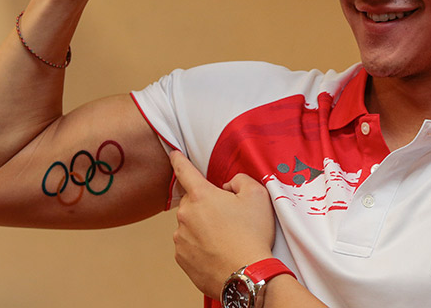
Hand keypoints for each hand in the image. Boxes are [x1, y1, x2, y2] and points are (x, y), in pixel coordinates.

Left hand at [170, 151, 275, 298]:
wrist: (246, 275)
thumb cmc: (252, 235)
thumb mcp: (257, 195)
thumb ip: (240, 180)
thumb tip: (227, 186)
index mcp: (201, 195)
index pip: (184, 171)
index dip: (179, 160)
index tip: (174, 154)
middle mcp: (185, 215)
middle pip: (192, 201)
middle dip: (206, 205)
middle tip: (228, 217)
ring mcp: (181, 238)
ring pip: (190, 224)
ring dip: (202, 227)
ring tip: (225, 239)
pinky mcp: (181, 258)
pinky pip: (188, 245)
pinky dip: (200, 246)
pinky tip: (217, 251)